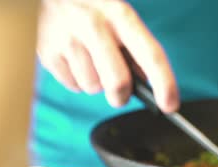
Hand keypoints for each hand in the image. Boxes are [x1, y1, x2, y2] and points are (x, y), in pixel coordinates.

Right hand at [37, 0, 178, 111]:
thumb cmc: (93, 10)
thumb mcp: (120, 19)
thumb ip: (136, 50)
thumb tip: (149, 85)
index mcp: (121, 16)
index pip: (151, 55)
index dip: (164, 84)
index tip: (170, 105)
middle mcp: (94, 26)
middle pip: (118, 81)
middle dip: (121, 96)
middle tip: (120, 93)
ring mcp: (68, 39)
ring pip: (93, 88)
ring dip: (96, 84)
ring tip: (90, 61)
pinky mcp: (47, 53)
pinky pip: (73, 86)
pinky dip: (77, 80)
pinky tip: (75, 60)